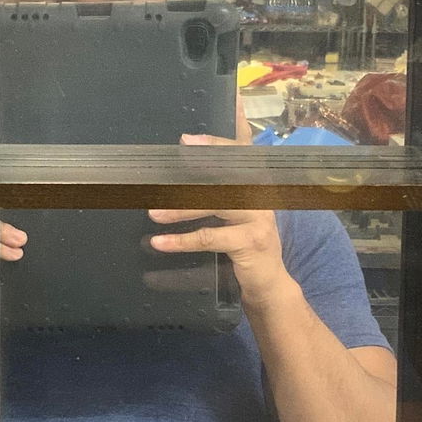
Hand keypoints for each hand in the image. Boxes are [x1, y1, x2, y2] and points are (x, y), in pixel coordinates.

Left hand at [147, 132, 294, 314]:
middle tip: (166, 167)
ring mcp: (259, 216)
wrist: (268, 283)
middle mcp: (260, 194)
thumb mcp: (233, 213)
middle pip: (227, 173)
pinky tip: (161, 243)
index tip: (187, 138)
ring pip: (214, 205)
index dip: (215, 142)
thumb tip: (183, 167)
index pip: (238, 154)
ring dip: (180, 210)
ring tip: (153, 214)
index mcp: (255, 183)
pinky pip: (210, 237)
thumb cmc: (244, 243)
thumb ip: (218, 190)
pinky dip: (182, 240)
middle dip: (198, 166)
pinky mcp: (251, 241)